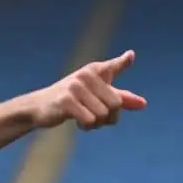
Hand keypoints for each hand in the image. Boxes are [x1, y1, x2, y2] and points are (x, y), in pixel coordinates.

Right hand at [26, 50, 145, 129]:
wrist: (38, 108)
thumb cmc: (71, 100)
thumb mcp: (96, 96)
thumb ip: (120, 98)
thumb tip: (144, 104)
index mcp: (94, 70)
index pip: (112, 67)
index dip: (122, 62)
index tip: (130, 56)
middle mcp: (85, 76)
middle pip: (116, 103)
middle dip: (110, 117)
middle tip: (97, 118)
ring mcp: (75, 87)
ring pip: (103, 114)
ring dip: (96, 124)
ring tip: (85, 119)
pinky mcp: (66, 101)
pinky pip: (89, 120)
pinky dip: (87, 126)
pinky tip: (78, 123)